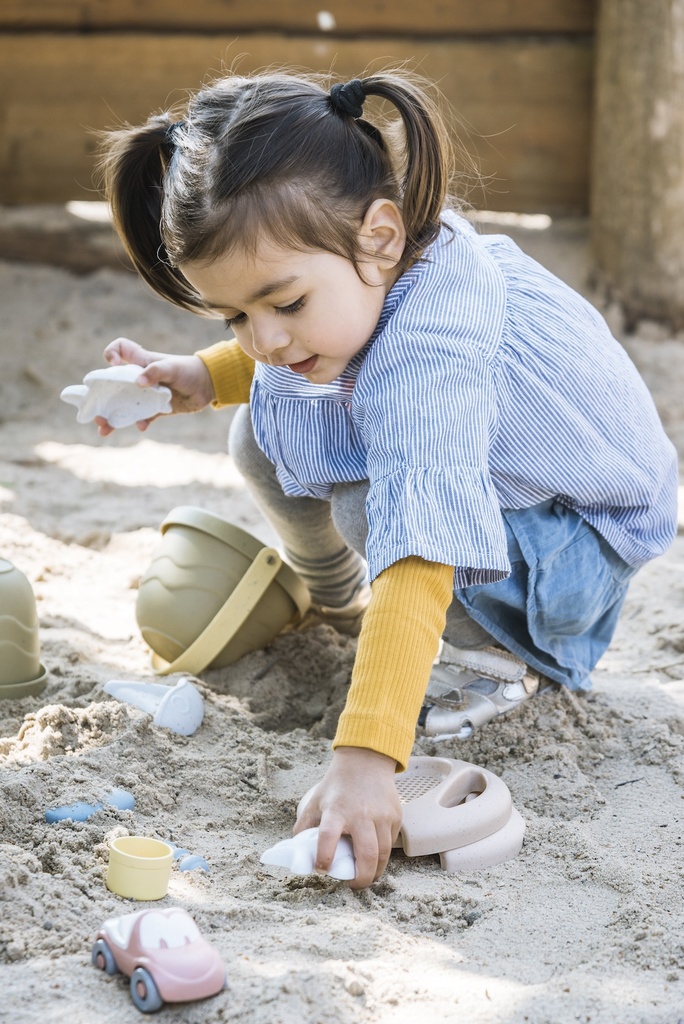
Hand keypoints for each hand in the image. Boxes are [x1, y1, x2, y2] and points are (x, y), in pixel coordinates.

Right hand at [95, 337, 215, 435]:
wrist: (208, 386)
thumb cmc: (189, 370)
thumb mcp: (172, 368)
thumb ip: (156, 372)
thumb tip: (138, 383)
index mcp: (141, 361)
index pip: (120, 349)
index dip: (112, 353)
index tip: (113, 364)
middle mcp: (140, 377)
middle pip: (114, 385)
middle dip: (102, 398)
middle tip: (97, 412)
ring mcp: (147, 394)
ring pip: (124, 406)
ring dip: (114, 417)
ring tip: (104, 429)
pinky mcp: (156, 408)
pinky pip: (143, 417)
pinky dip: (140, 422)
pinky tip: (142, 426)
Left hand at [294, 746, 401, 888]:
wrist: (366, 761)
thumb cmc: (337, 785)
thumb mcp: (315, 802)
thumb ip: (304, 828)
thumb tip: (299, 855)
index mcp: (336, 811)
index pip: (328, 837)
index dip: (324, 857)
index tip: (322, 870)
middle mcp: (361, 814)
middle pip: (367, 855)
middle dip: (361, 879)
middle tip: (353, 885)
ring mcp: (382, 816)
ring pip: (382, 855)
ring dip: (374, 872)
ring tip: (364, 876)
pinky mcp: (395, 816)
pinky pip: (390, 843)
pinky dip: (382, 854)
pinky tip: (373, 854)